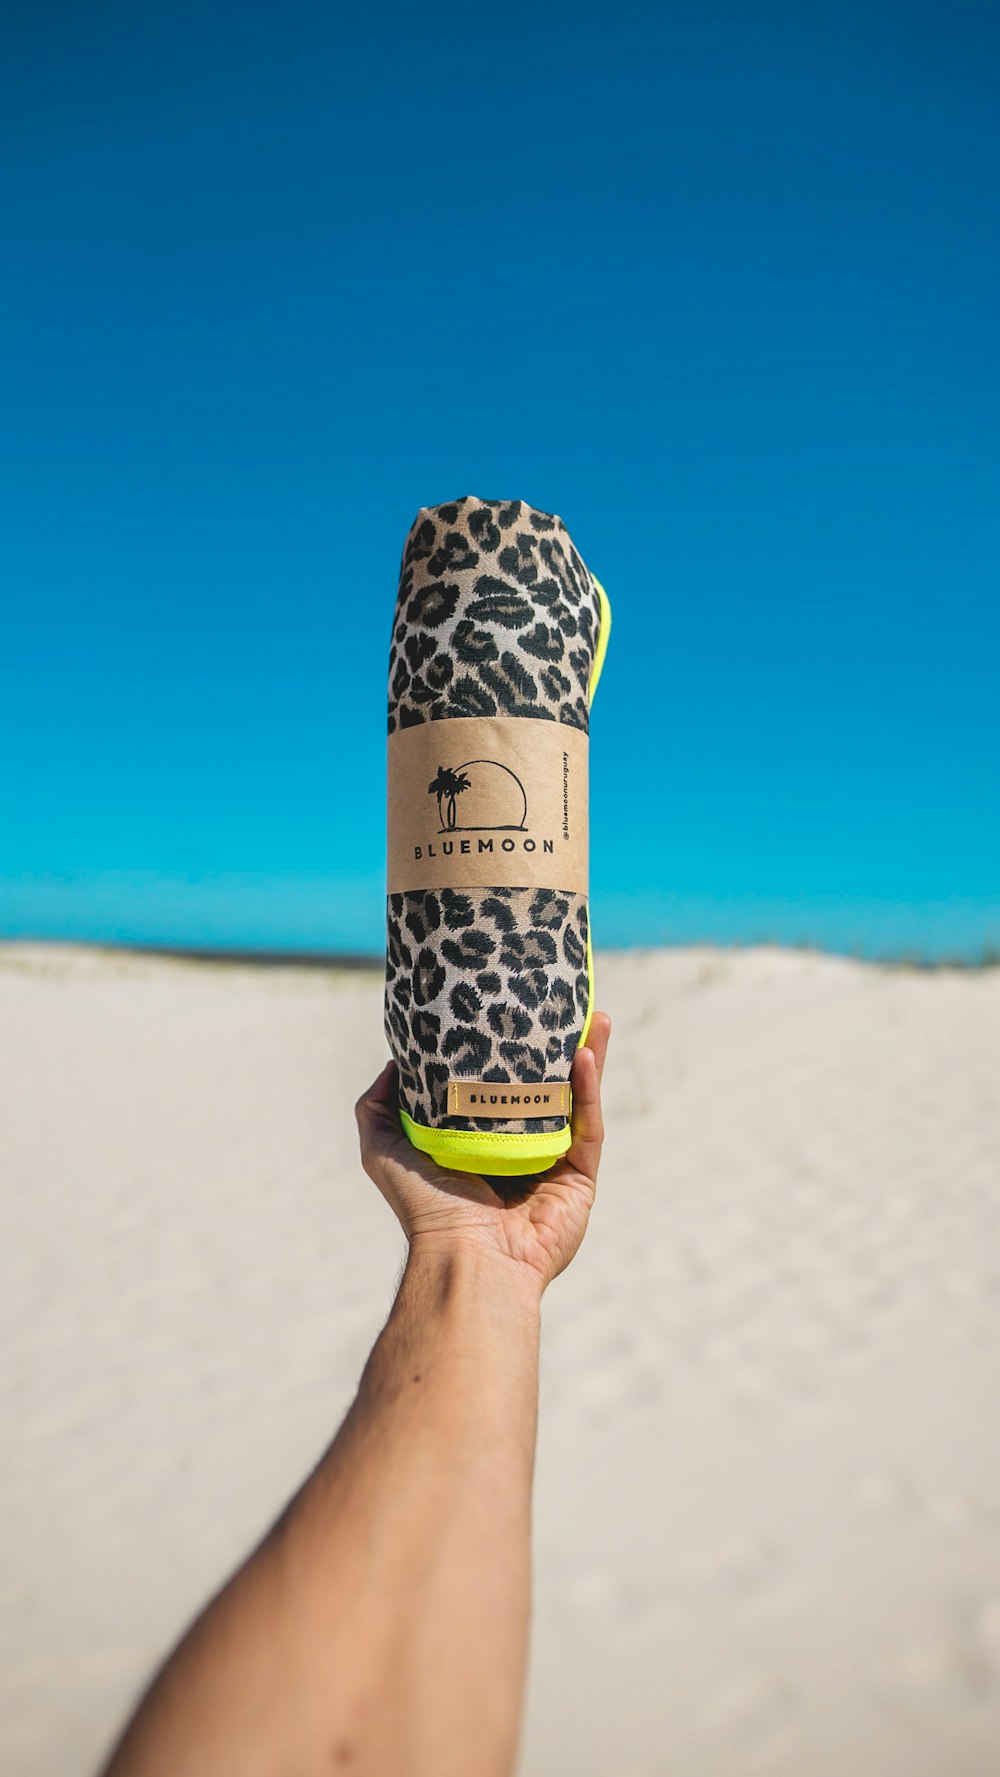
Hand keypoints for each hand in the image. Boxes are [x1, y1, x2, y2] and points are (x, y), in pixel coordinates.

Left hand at [356, 1013, 610, 1293]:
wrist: (465, 1259)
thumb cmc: (423, 1208)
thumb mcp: (383, 1148)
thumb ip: (379, 1106)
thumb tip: (396, 1060)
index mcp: (480, 1144)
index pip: (500, 1089)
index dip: (509, 1051)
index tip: (512, 1011)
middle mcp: (520, 1153)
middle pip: (546, 1088)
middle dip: (559, 1047)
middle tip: (565, 1006)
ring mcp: (554, 1167)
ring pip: (576, 1101)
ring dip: (588, 1058)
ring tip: (594, 1016)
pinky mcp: (580, 1181)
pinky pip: (588, 1127)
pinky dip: (589, 1091)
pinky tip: (584, 1055)